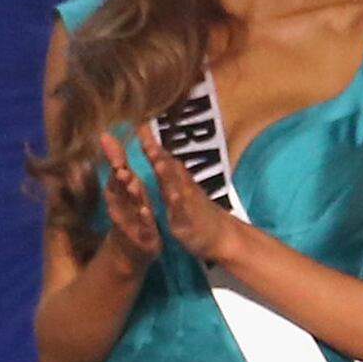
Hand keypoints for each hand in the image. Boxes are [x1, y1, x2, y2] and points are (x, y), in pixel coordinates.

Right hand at [96, 145, 163, 266]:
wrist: (131, 251)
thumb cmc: (130, 214)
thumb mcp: (126, 191)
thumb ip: (119, 167)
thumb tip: (108, 137)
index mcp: (120, 193)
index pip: (116, 170)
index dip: (112, 155)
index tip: (108, 138)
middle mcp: (122, 205)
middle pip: (119, 187)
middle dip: (119, 175)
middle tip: (119, 164)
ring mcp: (131, 221)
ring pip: (131, 205)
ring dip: (131, 194)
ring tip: (131, 182)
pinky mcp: (143, 235)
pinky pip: (144, 226)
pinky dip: (144, 218)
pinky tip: (146, 209)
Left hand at [142, 141, 244, 268]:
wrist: (224, 236)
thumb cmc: (200, 213)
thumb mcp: (184, 190)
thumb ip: (172, 173)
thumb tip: (161, 154)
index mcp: (177, 182)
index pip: (162, 158)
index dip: (150, 143)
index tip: (138, 124)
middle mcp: (182, 188)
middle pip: (167, 168)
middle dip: (156, 152)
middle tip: (144, 135)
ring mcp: (187, 204)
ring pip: (175, 187)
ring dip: (167, 173)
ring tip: (157, 160)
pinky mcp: (189, 222)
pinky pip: (182, 213)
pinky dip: (178, 204)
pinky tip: (174, 195)